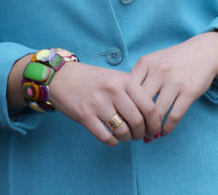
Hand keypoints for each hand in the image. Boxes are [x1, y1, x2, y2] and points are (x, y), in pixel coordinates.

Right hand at [45, 61, 161, 145]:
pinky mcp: (85, 116)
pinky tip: (113, 139)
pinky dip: (113, 142)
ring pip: (123, 131)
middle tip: (141, 135)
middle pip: (138, 121)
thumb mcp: (116, 77)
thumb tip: (150, 116)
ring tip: (126, 136)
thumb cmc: (93, 79)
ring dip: (127, 138)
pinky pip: (106, 137)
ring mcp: (98, 104)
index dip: (155, 123)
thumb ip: (132, 93)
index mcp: (124, 80)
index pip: (149, 107)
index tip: (155, 129)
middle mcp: (113, 91)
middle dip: (142, 133)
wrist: (62, 76)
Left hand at [129, 32, 217, 136]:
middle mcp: (159, 71)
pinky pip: (174, 116)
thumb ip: (138, 78)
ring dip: (152, 130)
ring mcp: (175, 81)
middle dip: (137, 123)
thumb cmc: (172, 61)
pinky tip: (163, 132)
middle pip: (140, 104)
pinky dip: (166, 129)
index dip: (124, 109)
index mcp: (145, 63)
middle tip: (136, 132)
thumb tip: (124, 106)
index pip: (127, 91)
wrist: (203, 52)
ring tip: (149, 135)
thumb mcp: (153, 61)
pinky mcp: (189, 92)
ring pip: (157, 113)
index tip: (125, 120)